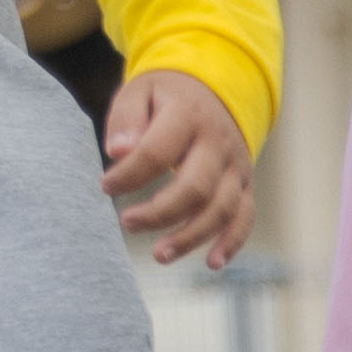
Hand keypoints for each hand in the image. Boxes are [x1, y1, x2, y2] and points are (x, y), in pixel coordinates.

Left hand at [101, 69, 252, 268]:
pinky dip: (232, 242)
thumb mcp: (140, 90)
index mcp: (188, 116)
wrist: (216, 88)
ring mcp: (236, 166)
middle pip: (195, 188)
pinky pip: (245, 217)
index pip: (157, 153)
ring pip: (221, 209)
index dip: (129, 175)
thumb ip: (126, 119)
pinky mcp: (244, 184)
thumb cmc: (166, 96)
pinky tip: (211, 263)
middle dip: (159, 213)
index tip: (106, 186)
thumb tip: (118, 152)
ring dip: (191, 237)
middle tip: (126, 222)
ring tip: (158, 255)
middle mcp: (218, 143)